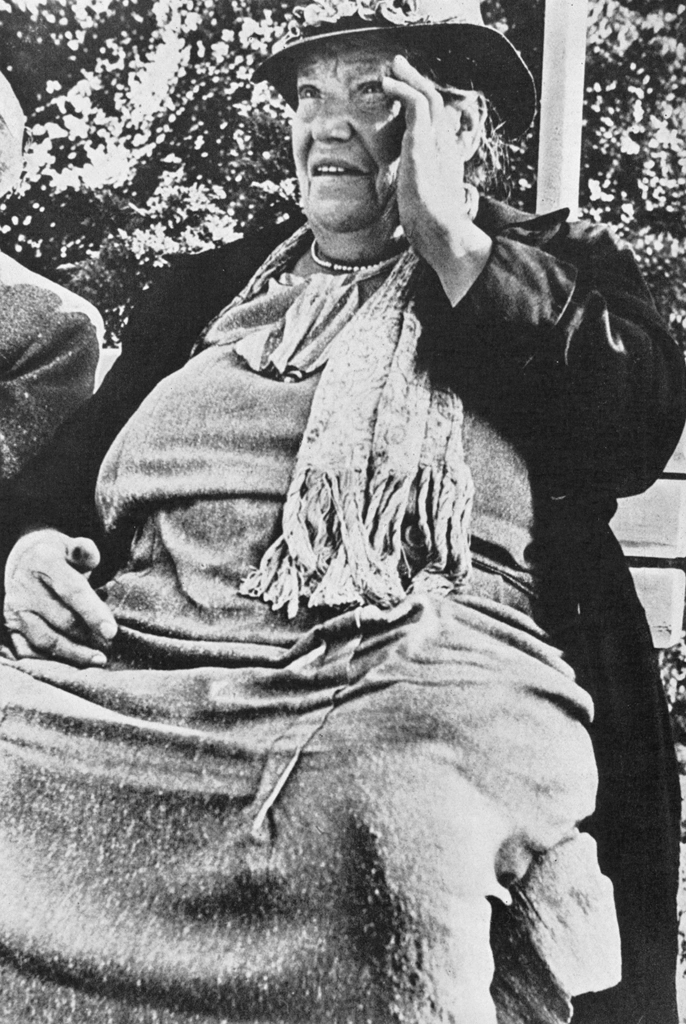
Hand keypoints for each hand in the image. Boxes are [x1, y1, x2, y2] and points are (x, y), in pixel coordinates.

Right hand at [4, 529, 116, 665]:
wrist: (23, 561)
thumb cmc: (58, 557)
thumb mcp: (71, 546)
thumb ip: (84, 551)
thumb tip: (89, 554)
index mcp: (44, 562)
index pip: (73, 591)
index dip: (93, 613)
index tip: (112, 632)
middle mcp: (25, 588)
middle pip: (62, 619)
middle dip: (89, 636)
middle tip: (109, 647)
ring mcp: (15, 610)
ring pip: (46, 640)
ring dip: (74, 653)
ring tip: (97, 659)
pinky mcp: (11, 627)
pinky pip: (29, 651)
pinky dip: (51, 661)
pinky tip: (72, 664)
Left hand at [382, 55, 492, 303]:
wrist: (440, 235)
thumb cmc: (431, 230)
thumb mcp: (425, 206)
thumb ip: (421, 196)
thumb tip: (413, 207)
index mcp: (445, 159)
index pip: (439, 123)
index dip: (425, 106)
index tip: (408, 95)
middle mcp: (444, 146)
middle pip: (436, 103)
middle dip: (418, 82)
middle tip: (400, 68)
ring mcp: (436, 144)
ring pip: (428, 97)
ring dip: (409, 79)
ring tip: (392, 69)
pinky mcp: (423, 145)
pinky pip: (416, 106)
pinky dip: (403, 90)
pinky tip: (388, 84)